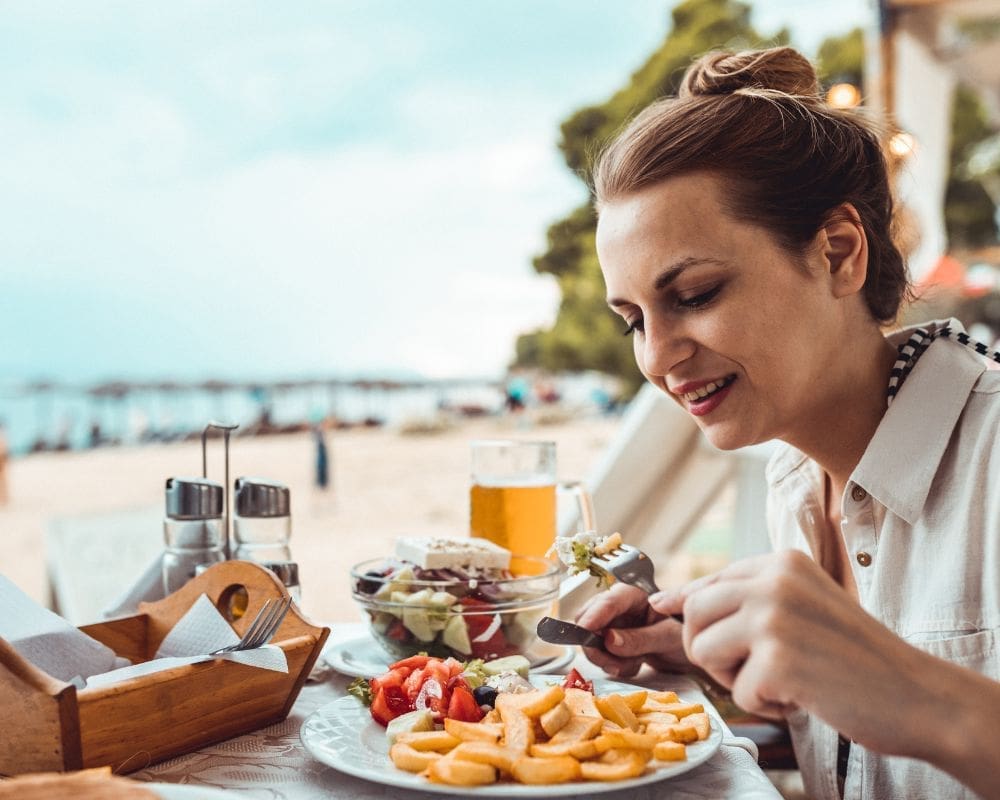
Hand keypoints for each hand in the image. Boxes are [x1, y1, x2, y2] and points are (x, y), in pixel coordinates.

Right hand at [575, 582, 687, 677]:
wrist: (695, 648)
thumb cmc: (686, 634)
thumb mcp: (668, 637)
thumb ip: (640, 638)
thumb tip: (608, 640)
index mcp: (634, 594)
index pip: (607, 602)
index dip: (592, 617)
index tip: (583, 634)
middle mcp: (620, 606)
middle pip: (589, 619)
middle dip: (595, 644)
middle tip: (613, 663)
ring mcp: (615, 623)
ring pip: (591, 639)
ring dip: (606, 658)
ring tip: (632, 664)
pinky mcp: (615, 639)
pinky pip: (600, 653)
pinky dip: (613, 664)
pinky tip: (633, 665)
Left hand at [651, 550, 949, 755]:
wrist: (918, 694)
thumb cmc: (857, 656)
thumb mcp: (803, 606)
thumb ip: (749, 598)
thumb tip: (672, 600)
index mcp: (781, 562)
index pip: (708, 582)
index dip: (684, 607)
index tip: (664, 612)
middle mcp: (774, 580)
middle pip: (693, 614)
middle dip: (707, 650)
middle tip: (745, 669)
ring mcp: (774, 616)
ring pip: (703, 650)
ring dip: (732, 679)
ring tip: (778, 682)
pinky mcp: (778, 658)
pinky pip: (738, 693)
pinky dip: (765, 707)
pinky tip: (802, 698)